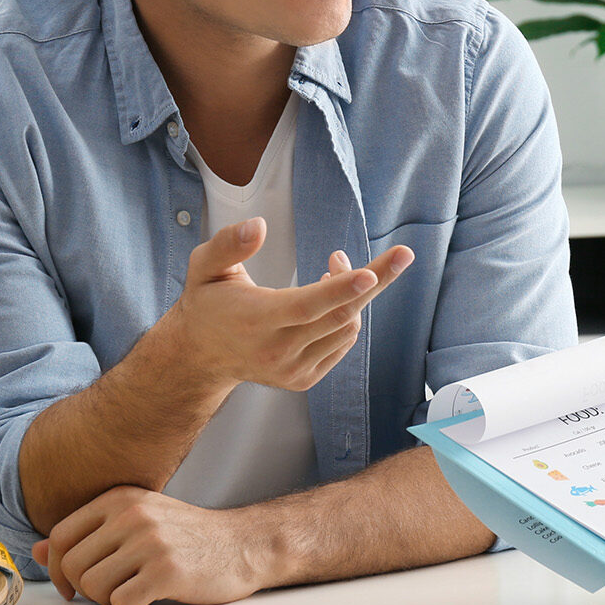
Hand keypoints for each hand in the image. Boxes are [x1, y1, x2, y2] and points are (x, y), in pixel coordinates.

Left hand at [31, 485, 261, 604]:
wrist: (242, 545)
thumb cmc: (187, 535)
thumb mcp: (136, 521)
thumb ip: (88, 533)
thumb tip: (38, 549)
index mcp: (120, 498)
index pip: (60, 536)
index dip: (56, 568)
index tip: (70, 585)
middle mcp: (132, 515)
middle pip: (72, 566)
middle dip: (85, 588)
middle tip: (111, 590)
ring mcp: (150, 542)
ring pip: (93, 588)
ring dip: (109, 599)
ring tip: (134, 588)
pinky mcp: (166, 571)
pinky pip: (121, 604)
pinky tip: (150, 596)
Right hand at [160, 217, 412, 391]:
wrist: (201, 356)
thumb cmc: (207, 303)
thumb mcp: (204, 267)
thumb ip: (228, 245)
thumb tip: (257, 225)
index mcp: (254, 321)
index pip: (305, 306)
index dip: (338, 289)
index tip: (370, 273)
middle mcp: (277, 351)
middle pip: (339, 315)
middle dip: (376, 280)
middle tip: (403, 254)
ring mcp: (293, 369)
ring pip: (346, 328)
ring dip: (353, 293)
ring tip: (333, 266)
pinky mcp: (305, 379)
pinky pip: (343, 342)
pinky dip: (346, 314)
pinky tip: (328, 296)